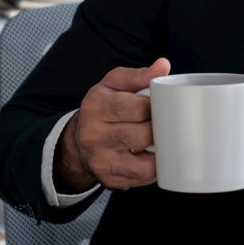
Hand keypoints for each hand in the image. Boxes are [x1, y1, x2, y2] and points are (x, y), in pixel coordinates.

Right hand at [55, 58, 170, 192]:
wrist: (79, 139)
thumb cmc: (104, 107)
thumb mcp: (114, 84)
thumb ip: (139, 74)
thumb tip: (163, 66)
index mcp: (95, 106)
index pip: (138, 108)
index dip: (156, 108)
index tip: (160, 106)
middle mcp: (93, 135)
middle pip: (143, 135)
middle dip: (159, 129)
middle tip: (164, 124)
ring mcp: (99, 160)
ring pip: (145, 162)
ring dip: (160, 151)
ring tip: (161, 140)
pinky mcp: (109, 179)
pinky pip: (142, 178)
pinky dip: (154, 168)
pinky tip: (153, 156)